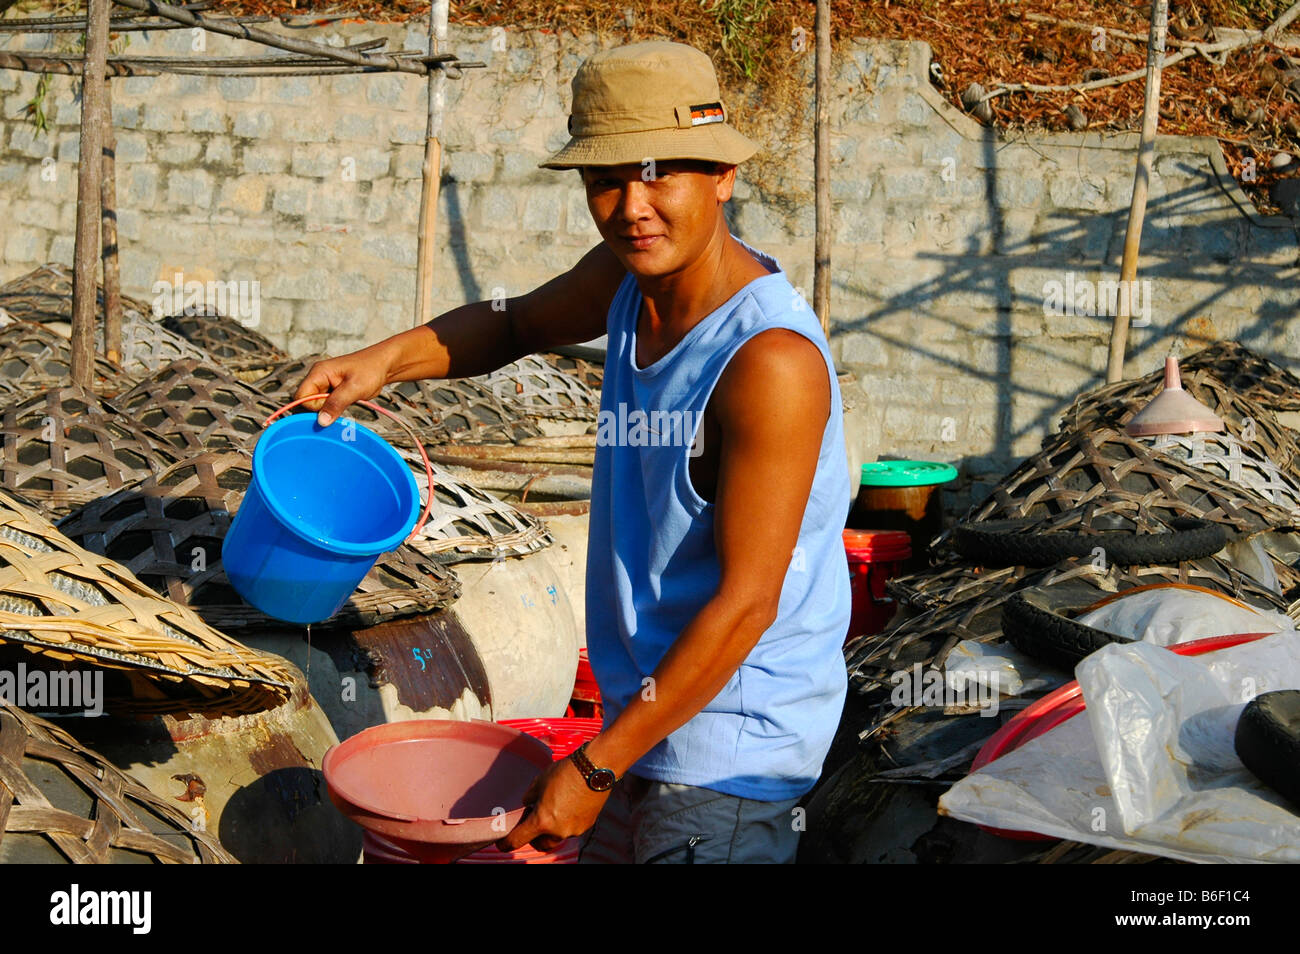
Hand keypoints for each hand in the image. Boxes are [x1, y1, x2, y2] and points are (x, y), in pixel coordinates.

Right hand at [292, 347, 391, 426]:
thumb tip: (321, 421)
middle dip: (321, 410)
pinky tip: (346, 404)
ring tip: (346, 402)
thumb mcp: (354, 388)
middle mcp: (319, 378)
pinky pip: (327, 405)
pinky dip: (335, 409)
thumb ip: (336, 403)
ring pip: (318, 406)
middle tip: (340, 406)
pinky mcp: (334, 392)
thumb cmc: (370, 370)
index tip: (329, 409)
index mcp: (318, 373)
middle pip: (307, 402)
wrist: (384, 365)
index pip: (301, 396)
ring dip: (330, 410)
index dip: (312, 407)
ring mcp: (326, 385)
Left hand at [496, 755, 610, 853]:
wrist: (596, 768)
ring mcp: (574, 830)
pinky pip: (571, 828)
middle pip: (540, 843)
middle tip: (532, 820)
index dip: (506, 843)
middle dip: (534, 836)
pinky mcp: (587, 824)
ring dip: (551, 829)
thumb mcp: (540, 781)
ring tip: (552, 808)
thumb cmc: (566, 772)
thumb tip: (528, 803)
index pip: (518, 840)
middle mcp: (558, 831)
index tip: (501, 844)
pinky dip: (565, 822)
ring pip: (557, 836)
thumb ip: (529, 796)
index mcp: (542, 821)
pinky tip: (567, 804)